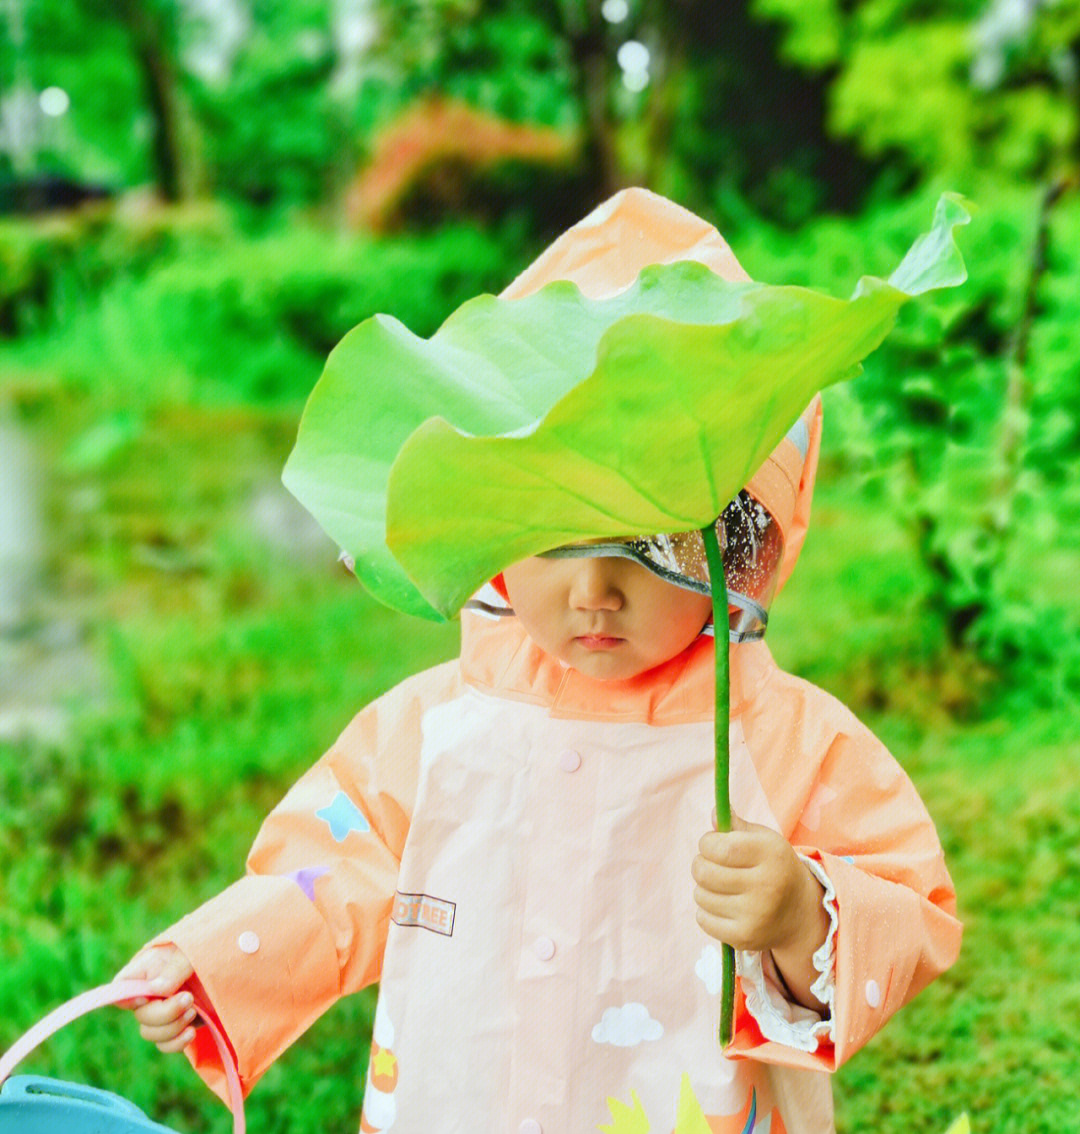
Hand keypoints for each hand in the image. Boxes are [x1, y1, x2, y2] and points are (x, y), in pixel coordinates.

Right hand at [115, 944, 198, 1052]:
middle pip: (140, 1016)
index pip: (120, 986)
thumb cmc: (207, 947)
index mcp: (147, 969)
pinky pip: (166, 1044)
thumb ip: (174, 969)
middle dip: (164, 1013)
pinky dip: (176, 1043)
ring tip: (193, 1011)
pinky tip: (191, 1033)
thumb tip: (155, 990)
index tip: (146, 998)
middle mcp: (150, 992)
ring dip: (172, 1027)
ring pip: (151, 1032)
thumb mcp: (190, 952)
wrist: (229, 959)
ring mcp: (163, 1010)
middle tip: (189, 999)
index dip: (127, 998)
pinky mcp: (178, 1024)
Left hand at [692, 813, 826, 1008]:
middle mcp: (766, 886)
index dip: (707, 844)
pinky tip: (723, 905)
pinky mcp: (745, 938)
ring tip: (721, 885)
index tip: (712, 844)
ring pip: (701, 896)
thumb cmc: (774, 867)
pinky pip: (703, 919)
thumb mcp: (764, 840)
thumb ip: (735, 825)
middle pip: (705, 872)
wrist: (800, 913)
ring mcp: (756, 915)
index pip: (719, 847)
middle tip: (711, 864)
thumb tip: (712, 813)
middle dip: (700, 864)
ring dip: (704, 888)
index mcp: (772, 855)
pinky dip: (706, 910)